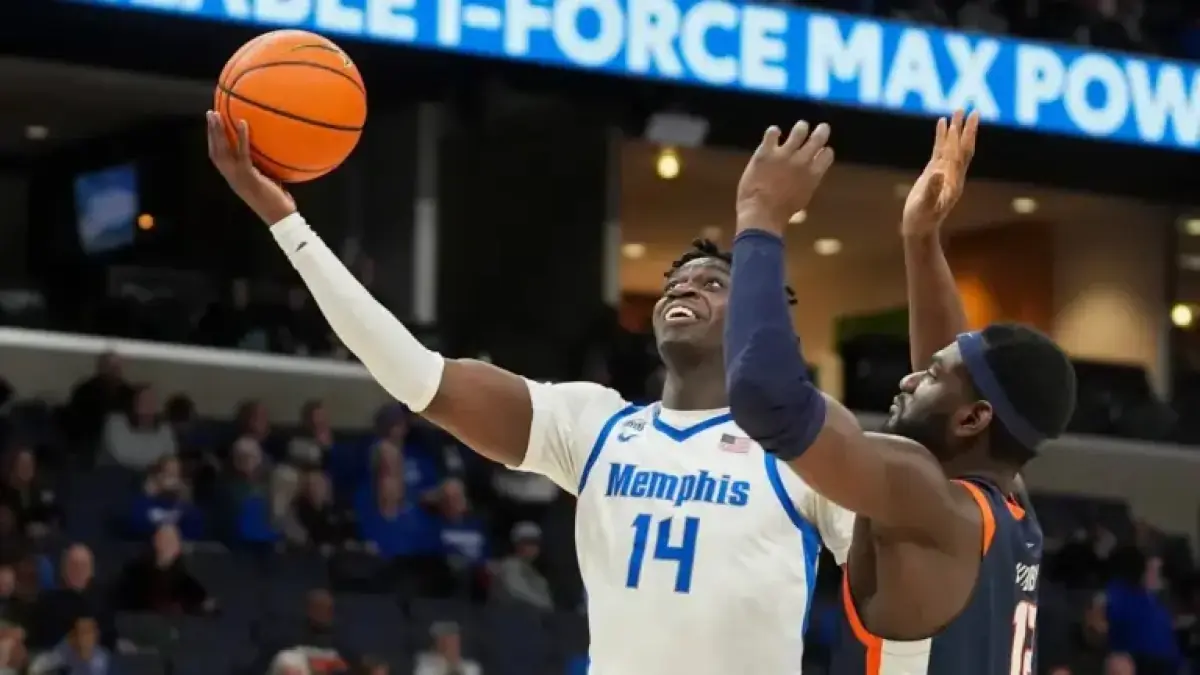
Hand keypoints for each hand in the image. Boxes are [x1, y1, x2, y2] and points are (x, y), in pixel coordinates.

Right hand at [205, 111, 296, 224]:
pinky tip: (243, 123)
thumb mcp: (266, 182)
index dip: (212, 141)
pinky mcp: (250, 177)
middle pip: (215, 151)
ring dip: (219, 131)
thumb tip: (268, 154)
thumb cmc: (277, 201)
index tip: (212, 125)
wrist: (280, 217)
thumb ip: (262, 169)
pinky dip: (241, 138)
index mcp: (234, 179)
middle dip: (211, 132)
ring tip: (217, 114)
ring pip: (223, 151)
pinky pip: (243, 154)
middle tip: (210, 113)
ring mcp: (239, 178)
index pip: (218, 158)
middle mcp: (232, 178)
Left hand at [735, 121, 834, 235]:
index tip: (823, 151)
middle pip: (818, 138)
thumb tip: (806, 188)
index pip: (827, 155)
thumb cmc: (781, 214)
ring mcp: (784, 154)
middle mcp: (802, 161)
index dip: (825, 152)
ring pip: (799, 131)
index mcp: (813, 175)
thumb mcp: (801, 201)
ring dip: (801, 128)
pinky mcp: (766, 152)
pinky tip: (773, 133)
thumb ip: (805, 186)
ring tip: (801, 126)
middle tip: (822, 127)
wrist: (761, 213)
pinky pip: (772, 133)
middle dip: (822, 131)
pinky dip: (774, 132)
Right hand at [901, 109, 977, 237]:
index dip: (965, 136)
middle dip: (965, 129)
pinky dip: (942, 137)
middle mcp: (952, 174)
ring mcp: (944, 172)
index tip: (968, 120)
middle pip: (961, 147)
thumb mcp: (925, 206)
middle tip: (969, 110)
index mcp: (954, 180)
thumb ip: (932, 190)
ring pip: (952, 147)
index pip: (960, 153)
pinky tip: (942, 125)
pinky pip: (940, 150)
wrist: (919, 228)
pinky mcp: (934, 172)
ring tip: (957, 112)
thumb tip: (938, 172)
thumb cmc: (922, 219)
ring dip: (955, 130)